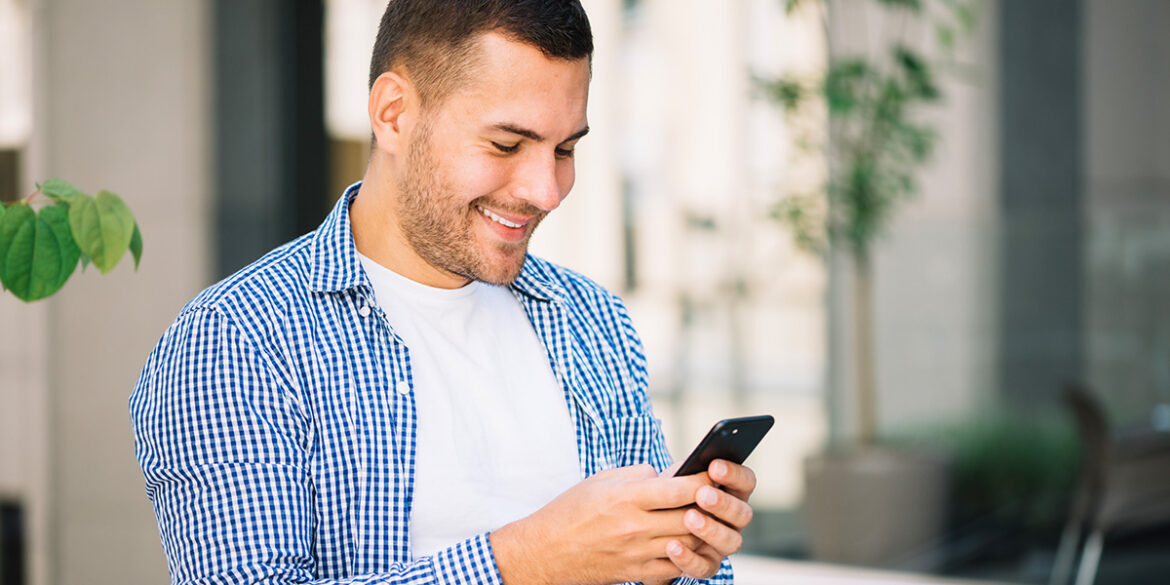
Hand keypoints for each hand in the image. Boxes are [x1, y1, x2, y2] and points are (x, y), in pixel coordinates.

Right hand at [490, 464, 710, 584]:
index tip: (715, 472)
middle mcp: (635, 526)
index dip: (703, 480)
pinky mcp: (637, 571)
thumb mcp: (602, 480)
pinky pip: (675, 565)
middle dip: (710, 505)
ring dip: (703, 529)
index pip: (679, 489)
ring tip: (707, 515)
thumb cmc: (571, 511)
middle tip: (719, 494)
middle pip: (690, 517)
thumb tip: (670, 474)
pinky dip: (688, 553)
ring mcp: (638, 552)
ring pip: (688, 541)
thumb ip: (639, 474)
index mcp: (626, 497)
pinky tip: (690, 540)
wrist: (545, 552)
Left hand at [664, 459, 756, 579]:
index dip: (734, 474)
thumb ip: (686, 473)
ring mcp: (722, 545)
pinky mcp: (706, 565)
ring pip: (731, 541)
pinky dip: (689, 557)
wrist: (649, 532)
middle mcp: (732, 520)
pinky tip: (672, 545)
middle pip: (743, 514)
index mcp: (731, 493)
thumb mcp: (675, 481)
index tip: (714, 467)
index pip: (746, 482)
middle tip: (703, 494)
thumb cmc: (667, 499)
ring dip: (711, 529)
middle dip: (724, 503)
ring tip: (689, 518)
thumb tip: (690, 463)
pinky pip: (704, 567)